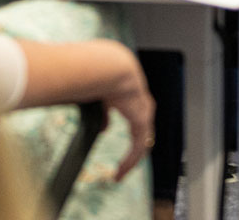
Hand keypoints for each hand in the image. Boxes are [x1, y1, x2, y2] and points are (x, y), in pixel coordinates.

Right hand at [95, 42, 155, 180]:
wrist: (105, 66)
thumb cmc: (95, 72)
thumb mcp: (95, 94)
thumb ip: (102, 113)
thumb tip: (103, 129)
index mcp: (128, 90)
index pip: (129, 110)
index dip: (120, 123)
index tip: (109, 132)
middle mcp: (139, 101)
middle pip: (139, 129)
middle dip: (132, 148)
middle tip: (122, 164)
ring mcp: (143, 111)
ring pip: (141, 141)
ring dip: (130, 159)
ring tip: (118, 173)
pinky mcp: (142, 121)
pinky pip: (138, 147)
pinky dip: (130, 161)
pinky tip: (119, 170)